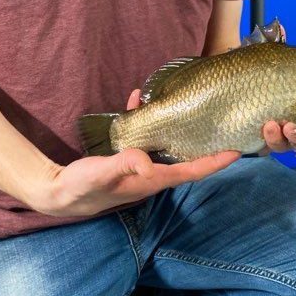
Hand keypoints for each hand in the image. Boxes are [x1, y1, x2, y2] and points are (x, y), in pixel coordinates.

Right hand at [35, 90, 239, 216]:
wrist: (59, 193)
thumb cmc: (82, 187)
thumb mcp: (101, 174)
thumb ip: (124, 166)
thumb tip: (147, 162)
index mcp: (152, 180)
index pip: (192, 172)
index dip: (215, 162)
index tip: (236, 151)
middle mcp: (152, 174)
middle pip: (188, 161)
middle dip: (208, 146)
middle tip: (224, 126)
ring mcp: (141, 166)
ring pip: (168, 146)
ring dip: (179, 129)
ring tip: (190, 109)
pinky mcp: (128, 158)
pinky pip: (145, 138)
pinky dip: (146, 120)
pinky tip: (136, 101)